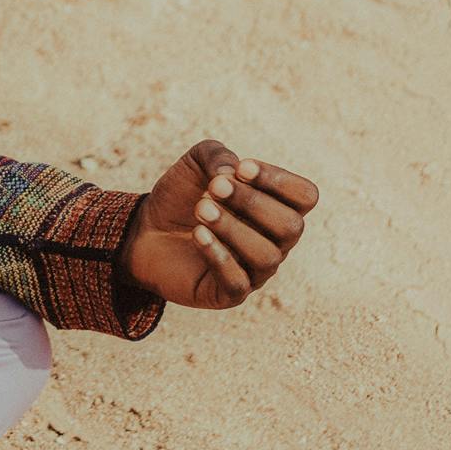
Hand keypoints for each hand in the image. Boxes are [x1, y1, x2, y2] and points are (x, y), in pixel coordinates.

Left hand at [121, 139, 318, 310]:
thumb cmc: (181, 197)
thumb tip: (233, 173)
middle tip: (215, 187)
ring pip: (267, 256)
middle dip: (252, 202)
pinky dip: (219, 255)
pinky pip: (238, 283)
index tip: (241, 168)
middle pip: (291, 227)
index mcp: (276, 208)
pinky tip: (198, 234)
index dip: (279, 180)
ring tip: (201, 209)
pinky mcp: (228, 294)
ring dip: (232, 227)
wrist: (145, 231)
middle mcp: (274, 242)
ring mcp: (255, 271)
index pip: (305, 197)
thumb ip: (217, 155)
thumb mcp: (195, 164)